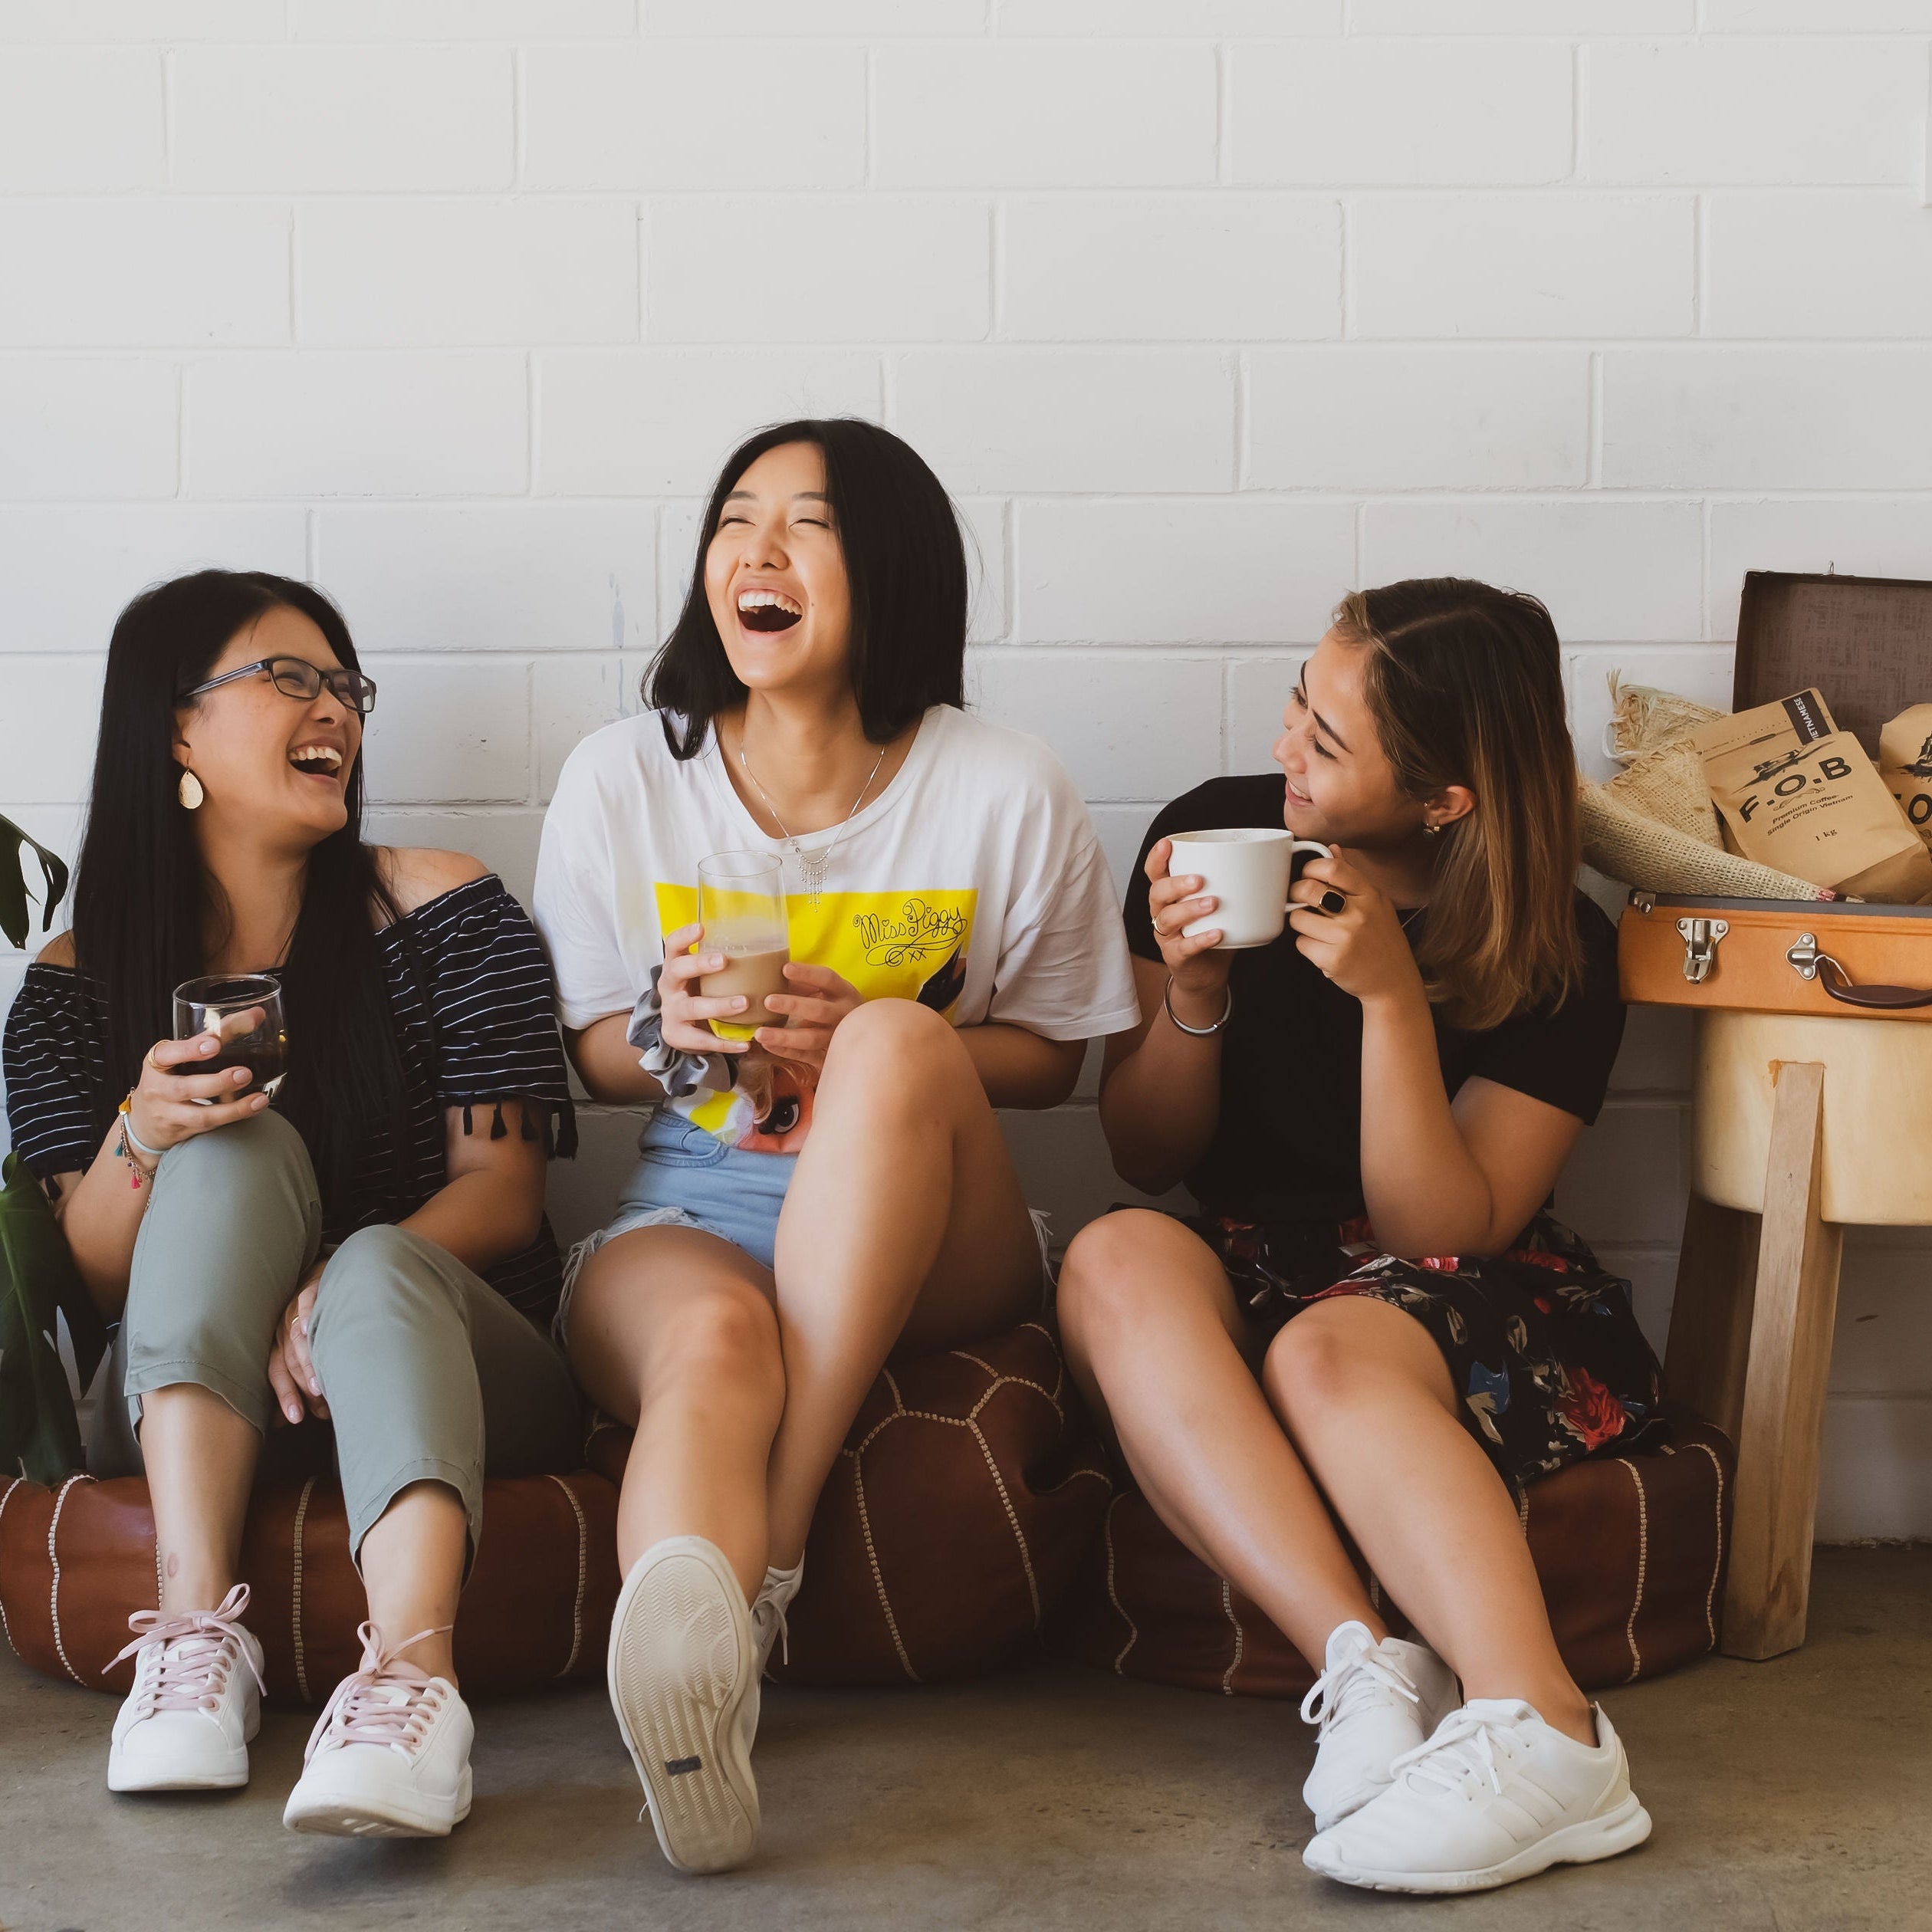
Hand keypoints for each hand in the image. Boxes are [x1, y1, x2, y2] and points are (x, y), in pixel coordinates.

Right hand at [123, 1011, 272, 1162]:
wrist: (143, 1122)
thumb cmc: (169, 1077)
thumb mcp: (178, 1056)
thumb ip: (211, 1038)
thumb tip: (258, 1014)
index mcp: (156, 1063)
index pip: (169, 1053)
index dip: (190, 1049)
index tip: (214, 1043)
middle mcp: (158, 1089)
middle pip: (184, 1088)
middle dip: (216, 1082)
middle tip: (244, 1073)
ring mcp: (168, 1114)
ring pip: (200, 1115)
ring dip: (232, 1108)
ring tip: (258, 1099)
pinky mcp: (182, 1132)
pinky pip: (210, 1127)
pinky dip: (235, 1117)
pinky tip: (256, 1107)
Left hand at [266, 1263, 328, 1426]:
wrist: (324, 1273)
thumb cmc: (315, 1320)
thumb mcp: (301, 1349)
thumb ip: (294, 1381)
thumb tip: (281, 1424)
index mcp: (277, 1344)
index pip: (278, 1374)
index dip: (286, 1396)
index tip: (296, 1419)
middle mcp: (281, 1327)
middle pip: (289, 1360)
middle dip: (303, 1385)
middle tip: (320, 1402)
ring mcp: (294, 1307)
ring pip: (296, 1339)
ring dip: (307, 1363)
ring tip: (320, 1385)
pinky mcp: (311, 1287)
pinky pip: (306, 1302)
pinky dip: (306, 1316)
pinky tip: (309, 1330)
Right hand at [657, 922, 754, 1055]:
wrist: (681, 1029)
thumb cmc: (700, 993)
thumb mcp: (703, 976)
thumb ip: (723, 963)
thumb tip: (771, 946)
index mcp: (675, 967)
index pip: (672, 945)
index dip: (684, 935)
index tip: (701, 928)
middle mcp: (669, 987)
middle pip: (677, 971)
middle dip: (700, 964)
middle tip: (724, 960)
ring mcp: (671, 1012)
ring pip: (693, 1007)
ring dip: (719, 1005)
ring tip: (744, 1002)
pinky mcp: (677, 1035)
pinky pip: (702, 1040)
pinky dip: (724, 1043)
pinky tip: (745, 1043)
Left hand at [758, 963, 863, 1075]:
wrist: (869, 1040)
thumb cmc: (838, 1009)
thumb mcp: (829, 993)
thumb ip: (805, 986)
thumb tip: (774, 977)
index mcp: (845, 993)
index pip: (827, 979)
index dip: (807, 974)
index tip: (785, 969)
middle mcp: (845, 1015)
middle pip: (820, 1010)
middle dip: (793, 1006)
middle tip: (768, 1001)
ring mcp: (838, 1038)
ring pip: (812, 1038)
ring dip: (785, 1036)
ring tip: (760, 1033)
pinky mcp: (831, 1057)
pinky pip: (807, 1056)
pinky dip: (787, 1052)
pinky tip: (768, 1045)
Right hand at [1143, 837, 1232, 1017]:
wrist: (1207, 974)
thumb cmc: (1213, 931)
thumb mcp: (1219, 906)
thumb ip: (1232, 885)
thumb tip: (1272, 863)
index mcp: (1170, 896)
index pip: (1155, 873)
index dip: (1156, 858)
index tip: (1167, 844)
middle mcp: (1162, 913)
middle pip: (1158, 893)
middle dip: (1176, 884)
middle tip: (1200, 880)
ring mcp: (1167, 936)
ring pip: (1168, 918)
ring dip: (1190, 909)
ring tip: (1213, 903)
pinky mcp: (1176, 957)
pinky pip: (1184, 947)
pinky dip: (1201, 939)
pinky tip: (1217, 933)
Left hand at [1286, 848, 1423, 1005]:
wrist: (1393, 981)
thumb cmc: (1382, 940)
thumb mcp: (1376, 903)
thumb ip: (1352, 877)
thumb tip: (1332, 848)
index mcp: (1370, 894)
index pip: (1332, 868)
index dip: (1311, 868)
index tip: (1308, 876)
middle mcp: (1359, 913)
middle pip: (1308, 889)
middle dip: (1295, 893)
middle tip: (1299, 899)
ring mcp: (1346, 937)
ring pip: (1298, 918)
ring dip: (1300, 923)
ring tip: (1316, 929)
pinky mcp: (1333, 959)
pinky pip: (1301, 943)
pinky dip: (1307, 945)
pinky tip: (1322, 948)